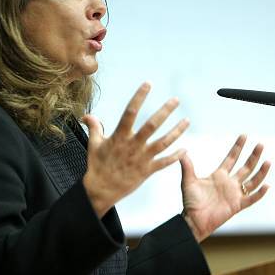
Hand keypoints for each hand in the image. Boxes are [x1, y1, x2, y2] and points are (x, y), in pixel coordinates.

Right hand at [82, 82, 188, 217]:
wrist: (101, 191)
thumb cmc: (97, 166)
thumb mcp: (93, 144)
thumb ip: (94, 127)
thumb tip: (87, 115)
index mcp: (119, 136)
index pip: (130, 112)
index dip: (139, 97)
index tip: (148, 84)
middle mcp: (133, 145)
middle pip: (152, 125)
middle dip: (165, 111)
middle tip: (176, 100)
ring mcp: (142, 158)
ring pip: (163, 142)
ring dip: (177, 131)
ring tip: (187, 121)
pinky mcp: (147, 171)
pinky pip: (164, 162)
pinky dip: (175, 156)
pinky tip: (185, 149)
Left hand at [180, 135, 270, 241]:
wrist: (193, 221)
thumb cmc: (190, 202)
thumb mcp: (188, 182)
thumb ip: (188, 167)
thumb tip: (182, 153)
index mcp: (219, 175)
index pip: (232, 158)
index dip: (238, 147)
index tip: (244, 135)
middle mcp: (230, 183)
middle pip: (246, 167)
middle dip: (253, 156)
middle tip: (260, 144)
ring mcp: (235, 194)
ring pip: (252, 181)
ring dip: (260, 172)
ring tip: (268, 161)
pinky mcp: (237, 205)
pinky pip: (251, 199)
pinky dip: (260, 193)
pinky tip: (267, 186)